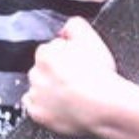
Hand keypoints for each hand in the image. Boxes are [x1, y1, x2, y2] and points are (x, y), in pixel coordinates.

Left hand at [22, 16, 119, 135]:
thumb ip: (74, 25)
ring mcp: (35, 95)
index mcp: (45, 54)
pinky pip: (35, 107)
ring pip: (38, 87)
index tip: (76, 63)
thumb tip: (65, 28)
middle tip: (75, 78)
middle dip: (55, 72)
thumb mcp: (91, 38)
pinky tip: (61, 105)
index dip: (65, 56)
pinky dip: (45, 106)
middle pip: (42, 69)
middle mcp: (35, 74)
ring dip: (49, 88)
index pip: (50, 50)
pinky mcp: (36, 114)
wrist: (103, 106)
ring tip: (71, 93)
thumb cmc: (99, 75)